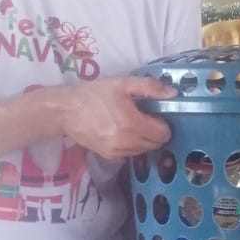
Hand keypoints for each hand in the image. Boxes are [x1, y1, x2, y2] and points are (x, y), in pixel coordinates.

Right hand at [57, 75, 175, 157]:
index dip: (163, 123)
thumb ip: (150, 87)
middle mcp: (127, 141)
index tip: (155, 114)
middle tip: (145, 118)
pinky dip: (133, 145)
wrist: (66, 110)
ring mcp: (118, 151)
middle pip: (156, 144)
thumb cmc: (95, 94)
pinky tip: (123, 132)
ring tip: (133, 124)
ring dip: (145, 139)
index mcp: (132, 122)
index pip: (163, 133)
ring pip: (144, 150)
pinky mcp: (110, 156)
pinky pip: (131, 154)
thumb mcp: (123, 83)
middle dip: (155, 132)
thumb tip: (173, 94)